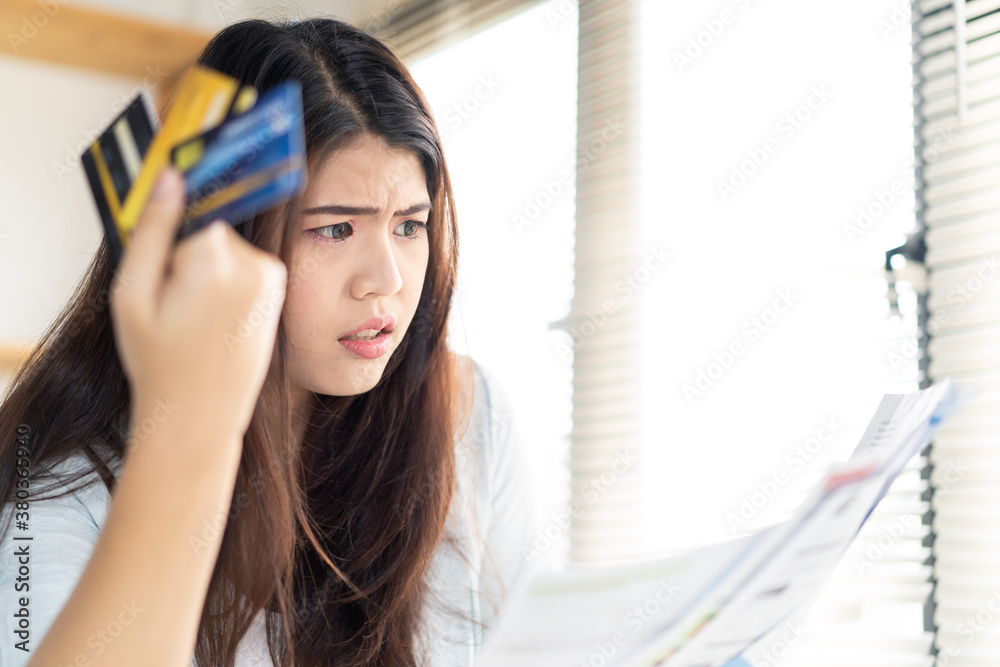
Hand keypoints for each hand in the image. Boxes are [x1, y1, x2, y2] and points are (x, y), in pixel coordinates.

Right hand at [109, 166, 286, 439]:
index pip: (189, 209)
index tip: (162, 258)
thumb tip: (170, 176)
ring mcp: (271, 278)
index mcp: (215, 259)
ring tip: (193, 316)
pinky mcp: (278, 291)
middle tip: (171, 302)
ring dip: (206, 270)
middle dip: (184, 253)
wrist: (200, 415)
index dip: (167, 234)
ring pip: (225, 249)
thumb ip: (151, 229)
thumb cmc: (160, 362)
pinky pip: (243, 267)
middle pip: (208, 230)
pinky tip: (213, 320)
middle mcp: (253, 263)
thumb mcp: (133, 294)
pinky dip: (225, 283)